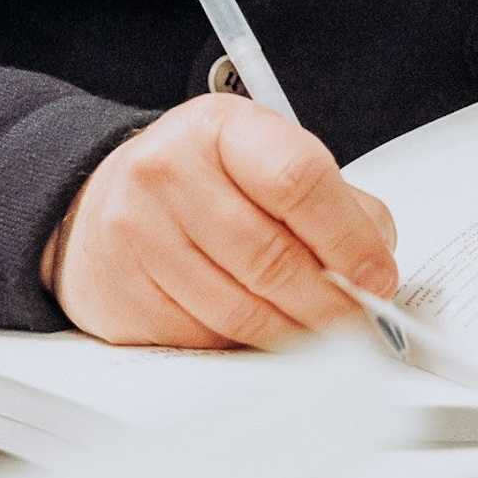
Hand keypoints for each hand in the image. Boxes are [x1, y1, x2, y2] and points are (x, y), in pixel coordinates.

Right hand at [44, 94, 398, 350]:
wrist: (99, 201)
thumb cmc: (195, 180)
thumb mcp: (258, 156)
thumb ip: (324, 199)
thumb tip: (374, 257)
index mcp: (218, 128)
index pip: (299, 181)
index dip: (351, 238)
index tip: (378, 274)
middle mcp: (167, 173)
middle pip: (274, 258)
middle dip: (333, 302)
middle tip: (362, 319)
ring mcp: (138, 236)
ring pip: (243, 312)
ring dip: (297, 334)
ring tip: (322, 333)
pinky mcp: (122, 295)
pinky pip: (206, 341)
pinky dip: (248, 349)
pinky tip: (263, 334)